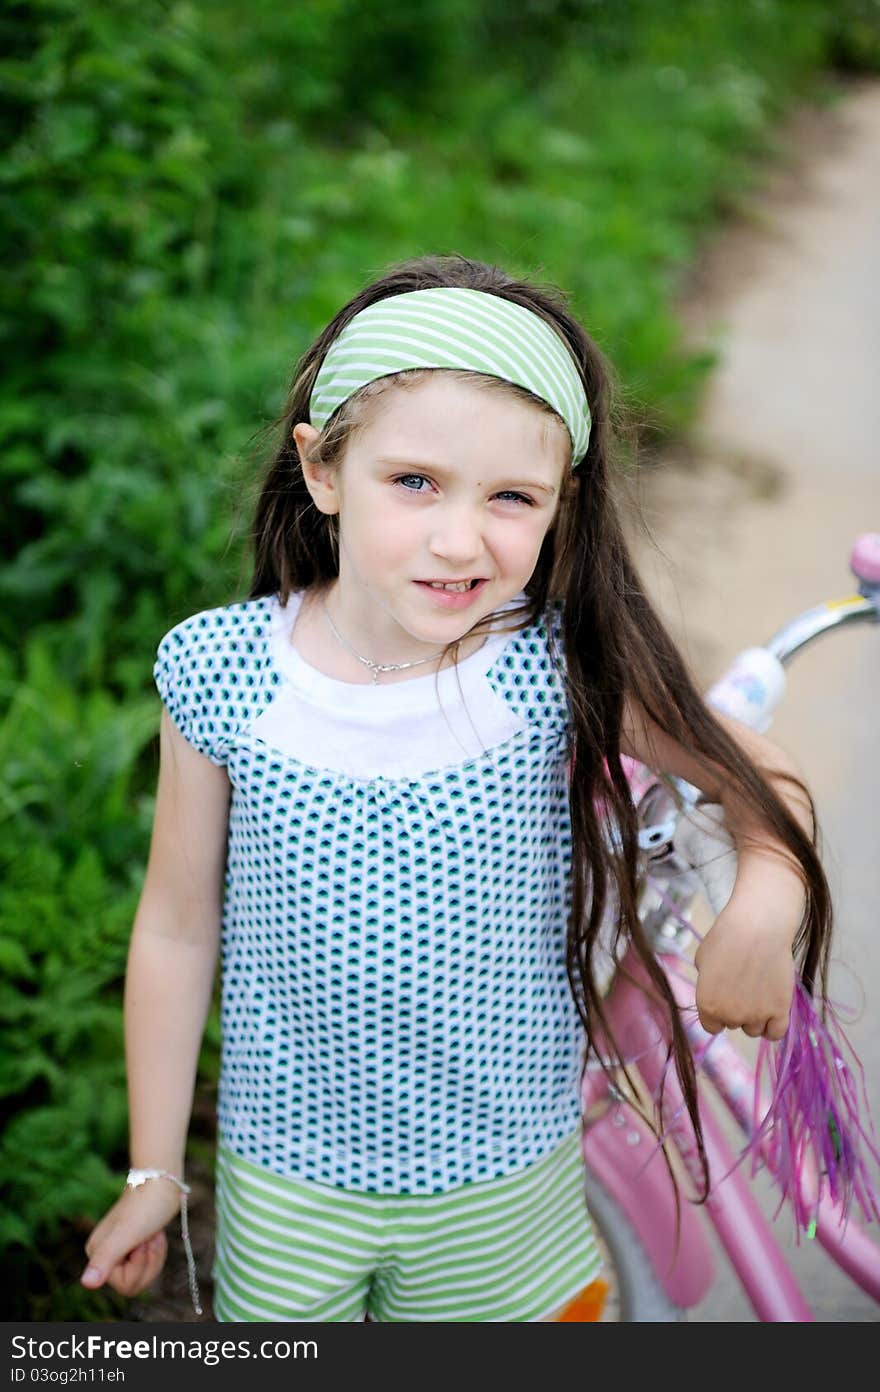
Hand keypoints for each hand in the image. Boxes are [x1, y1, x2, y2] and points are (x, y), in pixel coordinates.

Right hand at [80, 1178, 180, 1298]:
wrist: (160, 1182)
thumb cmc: (145, 1205)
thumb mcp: (126, 1233)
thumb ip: (105, 1258)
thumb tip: (86, 1283)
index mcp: (97, 1254)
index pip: (125, 1285)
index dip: (140, 1266)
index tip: (141, 1241)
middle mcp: (104, 1255)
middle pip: (135, 1284)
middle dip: (149, 1261)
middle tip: (148, 1237)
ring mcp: (119, 1252)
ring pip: (143, 1276)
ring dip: (155, 1255)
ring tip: (152, 1234)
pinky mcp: (132, 1247)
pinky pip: (148, 1265)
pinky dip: (157, 1251)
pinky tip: (155, 1235)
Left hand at [693, 904, 795, 1039]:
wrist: (757, 928)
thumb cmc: (726, 937)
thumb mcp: (703, 959)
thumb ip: (707, 983)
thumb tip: (715, 989)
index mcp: (708, 1005)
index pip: (711, 1026)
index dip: (717, 1013)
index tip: (724, 998)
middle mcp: (731, 1016)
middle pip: (733, 1024)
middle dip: (736, 1009)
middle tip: (743, 985)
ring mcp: (757, 1015)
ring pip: (754, 1029)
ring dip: (755, 1017)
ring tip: (759, 992)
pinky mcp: (780, 1011)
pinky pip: (776, 1033)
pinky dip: (773, 1026)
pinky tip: (773, 1011)